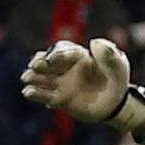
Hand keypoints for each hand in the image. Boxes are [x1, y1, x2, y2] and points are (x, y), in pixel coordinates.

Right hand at [20, 38, 144, 130]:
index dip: (56, 54)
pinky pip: (44, 95)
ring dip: (33, 77)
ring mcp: (61, 83)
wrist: (117, 102)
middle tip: (35, 65)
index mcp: (78, 55)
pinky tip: (28, 92)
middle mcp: (65, 68)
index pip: (62, 51)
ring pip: (42, 78)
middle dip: (39, 62)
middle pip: (47, 62)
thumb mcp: (118, 62)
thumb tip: (94, 42)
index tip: (51, 59)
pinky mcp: (59, 99)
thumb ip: (108, 52)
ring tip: (27, 78)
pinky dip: (35, 94)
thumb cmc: (117, 77)